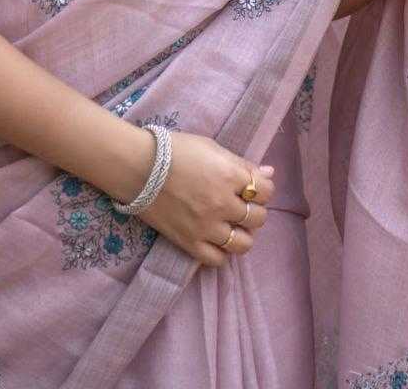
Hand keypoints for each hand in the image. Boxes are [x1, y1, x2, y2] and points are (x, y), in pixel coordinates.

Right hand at [135, 131, 274, 267]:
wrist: (138, 167)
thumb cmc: (175, 150)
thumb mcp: (211, 147)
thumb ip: (242, 163)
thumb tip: (269, 174)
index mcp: (230, 175)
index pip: (265, 191)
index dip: (261, 189)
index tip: (250, 187)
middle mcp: (223, 203)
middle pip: (258, 218)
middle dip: (253, 210)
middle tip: (239, 205)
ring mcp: (207, 226)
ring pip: (243, 243)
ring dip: (242, 234)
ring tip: (230, 224)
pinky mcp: (190, 243)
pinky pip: (218, 260)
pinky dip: (221, 252)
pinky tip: (215, 239)